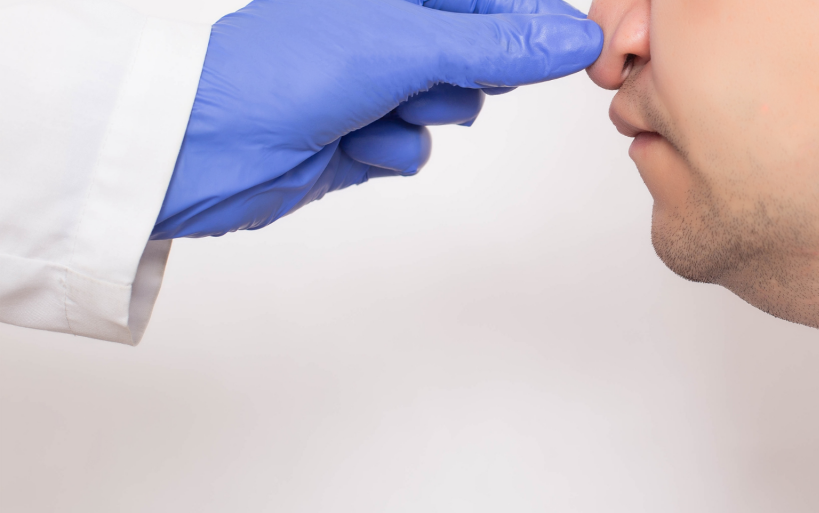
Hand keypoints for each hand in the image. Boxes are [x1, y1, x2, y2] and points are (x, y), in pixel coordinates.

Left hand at [152, 0, 602, 238]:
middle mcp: (385, 25)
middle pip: (478, 52)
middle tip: (423, 78)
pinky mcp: (365, 130)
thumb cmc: (283, 73)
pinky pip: (415, 146)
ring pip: (451, 104)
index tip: (577, 46)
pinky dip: (388, 151)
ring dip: (417, 117)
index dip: (532, 21)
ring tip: (368, 111)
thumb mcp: (405, 46)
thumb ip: (495, 45)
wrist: (207, 151)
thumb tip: (572, 38)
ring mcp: (375, 80)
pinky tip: (346, 144)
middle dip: (457, 75)